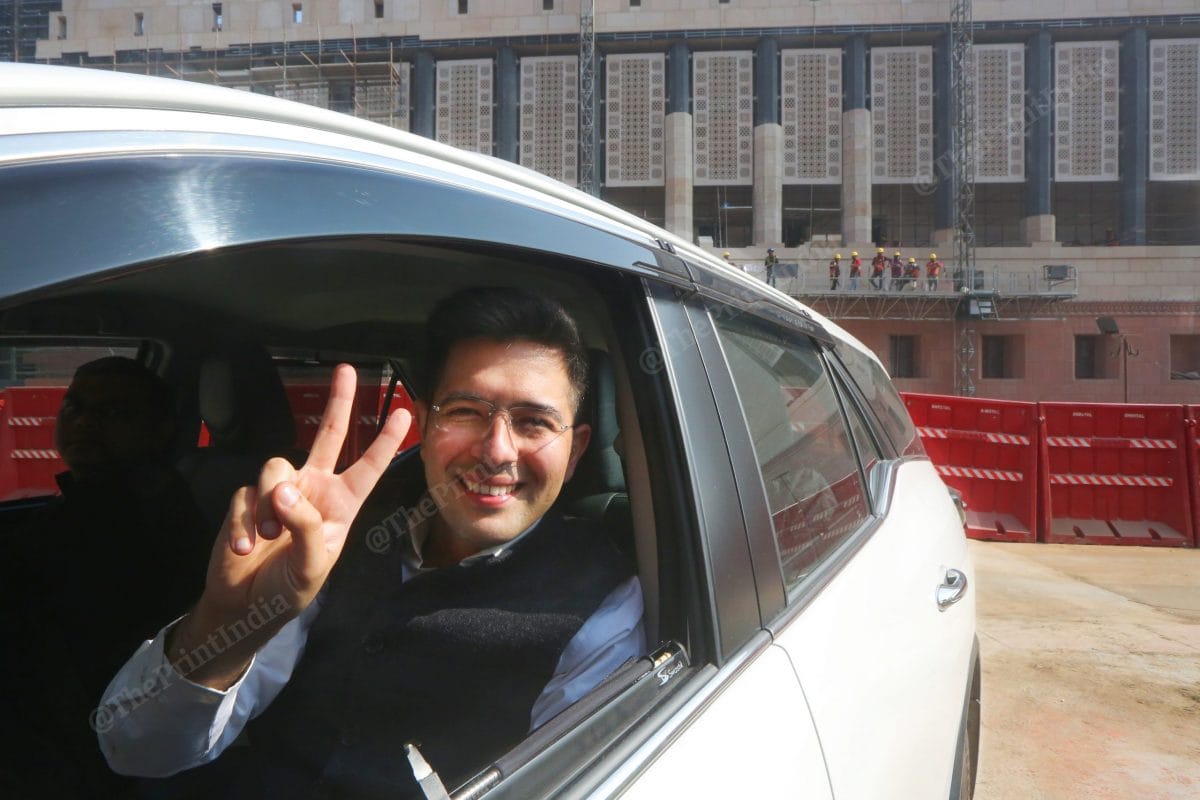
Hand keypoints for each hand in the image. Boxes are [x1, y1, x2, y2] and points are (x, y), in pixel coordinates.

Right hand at [171, 364, 410, 685]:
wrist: (244, 607)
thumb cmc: (289, 590)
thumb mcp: (311, 565)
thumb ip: (304, 526)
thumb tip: (284, 490)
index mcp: (341, 505)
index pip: (368, 467)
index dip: (386, 441)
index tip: (405, 412)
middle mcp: (313, 490)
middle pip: (328, 436)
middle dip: (338, 402)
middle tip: (346, 370)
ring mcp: (280, 492)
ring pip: (276, 467)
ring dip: (270, 504)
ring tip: (268, 537)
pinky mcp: (248, 500)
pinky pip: (246, 495)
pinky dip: (245, 523)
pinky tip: (245, 547)